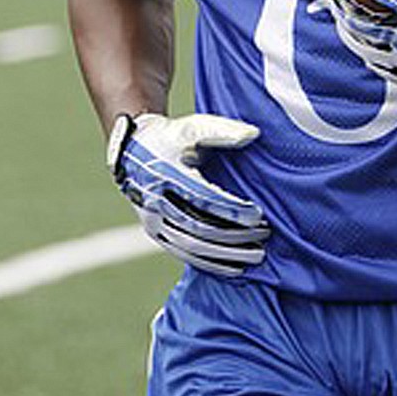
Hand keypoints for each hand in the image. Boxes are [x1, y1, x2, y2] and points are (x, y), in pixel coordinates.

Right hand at [106, 112, 269, 276]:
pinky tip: (233, 269)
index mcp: (169, 174)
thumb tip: (253, 134)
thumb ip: (224, 131)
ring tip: (256, 256)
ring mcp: (154, 220)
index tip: (258, 215)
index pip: (205, 198)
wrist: (132, 150)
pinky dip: (209, 263)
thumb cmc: (172, 136)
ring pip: (192, 246)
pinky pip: (183, 253)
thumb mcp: (194, 126)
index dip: (232, 209)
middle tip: (264, 237)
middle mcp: (158, 201)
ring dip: (226, 255)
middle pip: (200, 227)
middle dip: (234, 236)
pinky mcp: (156, 231)